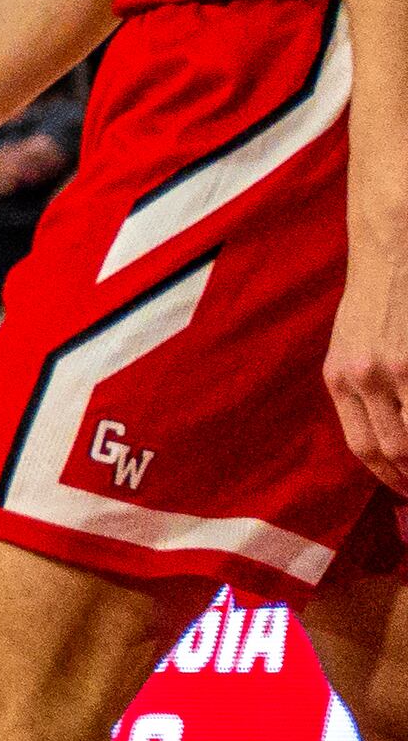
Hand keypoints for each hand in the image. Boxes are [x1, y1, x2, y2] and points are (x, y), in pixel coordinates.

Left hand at [331, 257, 407, 493]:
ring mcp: (399, 369)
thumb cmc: (375, 299)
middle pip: (394, 451)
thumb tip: (386, 440)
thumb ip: (360, 388)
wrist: (393, 249)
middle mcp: (365, 377)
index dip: (388, 477)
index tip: (406, 492)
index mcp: (340, 377)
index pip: (362, 446)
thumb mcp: (350, 344)